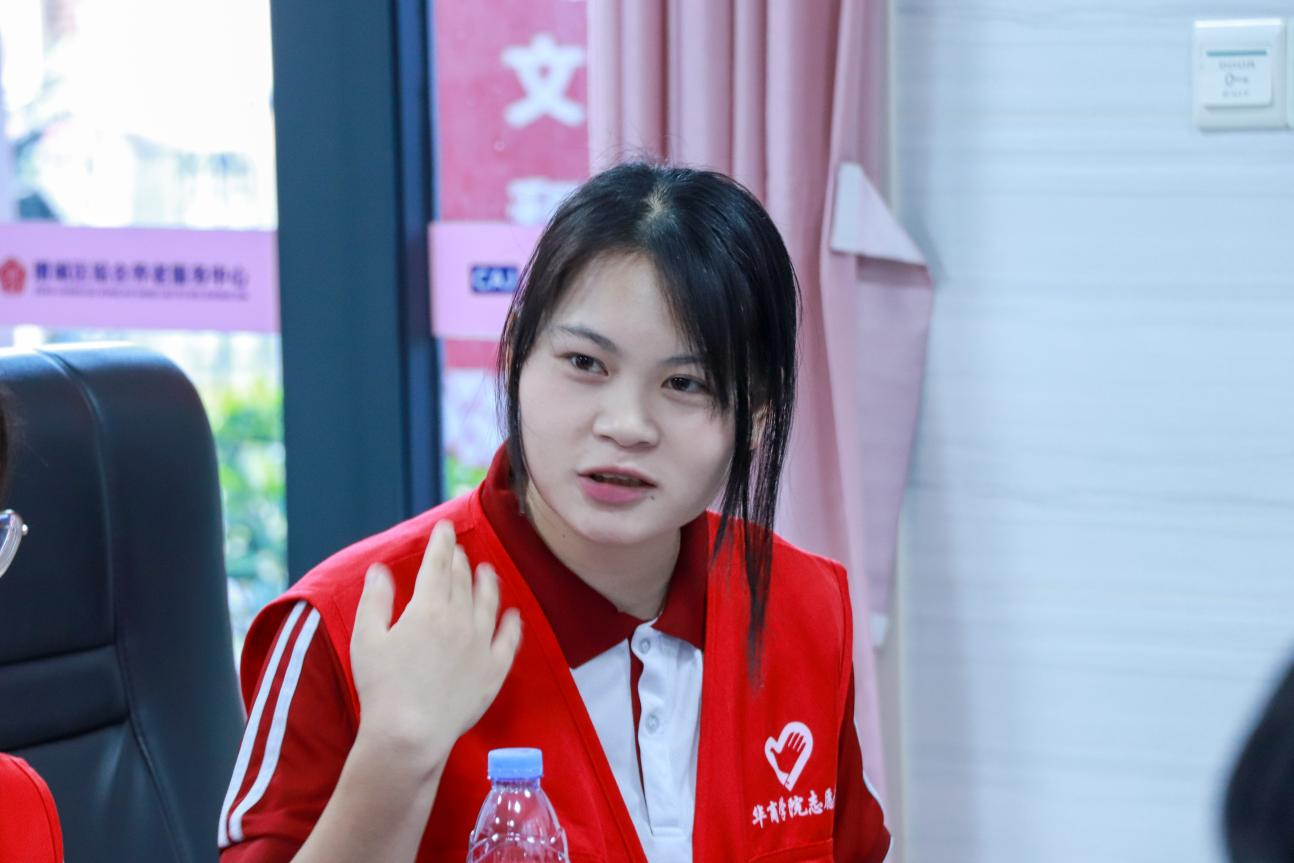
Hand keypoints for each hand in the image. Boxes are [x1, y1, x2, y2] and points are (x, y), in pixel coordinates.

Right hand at [349, 520, 521, 775]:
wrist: (409, 734)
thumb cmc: (381, 686)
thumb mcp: (366, 638)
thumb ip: (376, 599)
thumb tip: (379, 568)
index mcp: (428, 606)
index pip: (439, 563)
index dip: (442, 542)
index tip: (445, 528)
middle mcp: (460, 618)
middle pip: (463, 579)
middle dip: (459, 560)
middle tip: (457, 551)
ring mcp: (481, 644)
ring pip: (489, 602)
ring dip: (488, 582)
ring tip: (487, 571)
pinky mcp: (494, 670)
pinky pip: (509, 640)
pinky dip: (513, 623)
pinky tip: (514, 615)